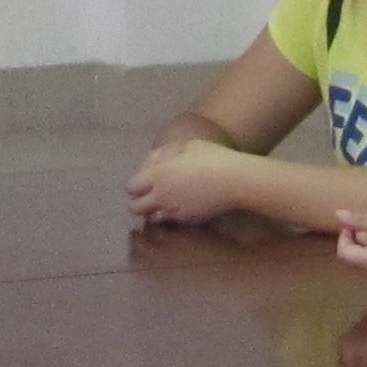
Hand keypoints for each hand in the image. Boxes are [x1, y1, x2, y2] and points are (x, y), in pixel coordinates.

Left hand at [124, 141, 248, 225]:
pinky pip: (172, 221)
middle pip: (135, 208)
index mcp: (157, 175)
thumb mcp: (188, 146)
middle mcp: (161, 196)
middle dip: (138, 202)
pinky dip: (171, 216)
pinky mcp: (188, 220)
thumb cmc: (212, 157)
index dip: (134, 185)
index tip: (142, 182)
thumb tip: (157, 160)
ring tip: (163, 203)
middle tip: (147, 196)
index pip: (131, 187)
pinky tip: (181, 206)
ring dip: (153, 211)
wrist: (235, 181)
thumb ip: (168, 154)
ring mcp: (174, 211)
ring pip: (152, 218)